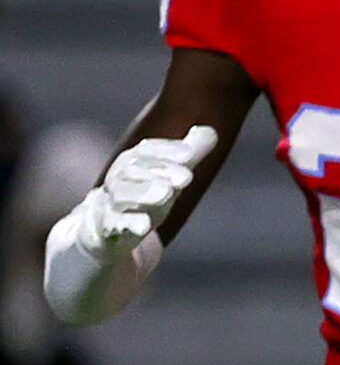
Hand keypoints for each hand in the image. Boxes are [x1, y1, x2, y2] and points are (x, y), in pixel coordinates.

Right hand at [76, 125, 218, 253]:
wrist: (102, 233)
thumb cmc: (141, 198)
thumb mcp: (168, 177)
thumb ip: (190, 155)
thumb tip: (211, 130)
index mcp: (131, 164)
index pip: (146, 151)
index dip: (167, 150)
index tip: (191, 153)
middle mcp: (117, 181)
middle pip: (133, 170)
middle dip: (160, 170)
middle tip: (187, 176)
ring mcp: (108, 206)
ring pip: (121, 196)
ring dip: (143, 193)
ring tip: (166, 192)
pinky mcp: (105, 232)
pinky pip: (113, 227)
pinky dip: (128, 225)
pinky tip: (144, 227)